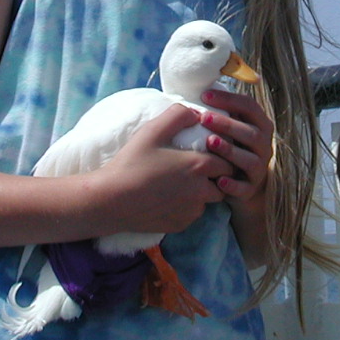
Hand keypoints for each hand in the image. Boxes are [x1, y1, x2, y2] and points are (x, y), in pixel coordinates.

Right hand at [93, 103, 235, 235]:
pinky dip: (187, 207)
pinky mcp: (180, 225)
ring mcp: (191, 211)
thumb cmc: (132, 163)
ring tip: (182, 183)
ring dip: (203, 192)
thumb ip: (178, 115)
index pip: (227, 163)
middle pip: (223, 183)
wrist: (111, 200)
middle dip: (216, 176)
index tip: (209, 152)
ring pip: (208, 200)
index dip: (221, 157)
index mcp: (199, 166)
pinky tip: (169, 198)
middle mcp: (201, 191)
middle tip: (197, 167)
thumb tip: (197, 114)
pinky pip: (192, 214)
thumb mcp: (153, 130)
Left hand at [197, 87, 273, 204]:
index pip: (250, 107)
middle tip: (204, 117)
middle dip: (228, 124)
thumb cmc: (232, 147)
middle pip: (251, 133)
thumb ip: (222, 112)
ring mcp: (260, 168)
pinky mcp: (251, 189)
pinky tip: (218, 180)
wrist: (245, 184)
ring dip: (230, 150)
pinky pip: (244, 188)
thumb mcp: (232, 128)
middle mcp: (264, 145)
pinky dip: (232, 184)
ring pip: (250, 160)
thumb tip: (195, 87)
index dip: (229, 99)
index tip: (205, 95)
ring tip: (209, 143)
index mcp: (260, 126)